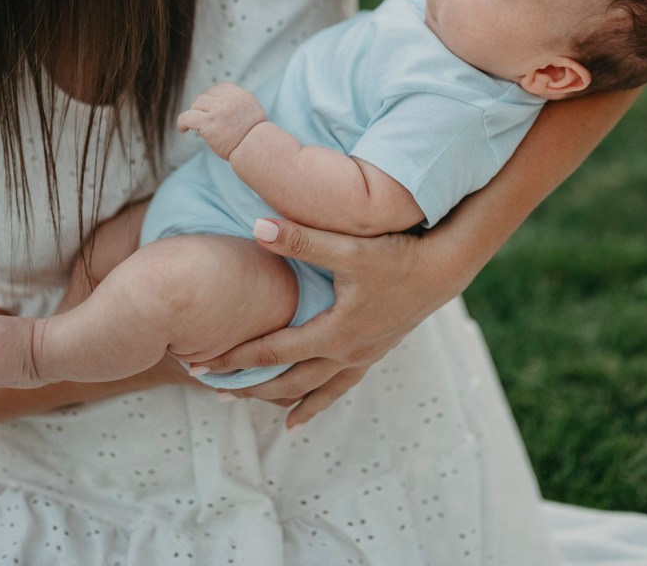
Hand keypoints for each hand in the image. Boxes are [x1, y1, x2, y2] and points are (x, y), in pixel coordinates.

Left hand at [177, 82, 266, 159]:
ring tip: (197, 126)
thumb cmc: (255, 137)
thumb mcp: (252, 112)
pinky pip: (187, 117)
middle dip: (203, 107)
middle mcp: (229, 98)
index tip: (210, 110)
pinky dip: (182, 123)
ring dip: (195, 114)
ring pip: (196, 104)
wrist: (257, 149)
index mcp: (240, 95)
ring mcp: (218, 109)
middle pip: (206, 95)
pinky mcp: (208, 121)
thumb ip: (238, 104)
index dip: (212, 99)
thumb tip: (220, 104)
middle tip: (204, 121)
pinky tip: (183, 129)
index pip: (219, 89)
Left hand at [196, 217, 461, 428]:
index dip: (236, 358)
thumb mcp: (349, 247)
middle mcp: (345, 354)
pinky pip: (338, 388)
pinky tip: (298, 418)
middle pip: (287, 380)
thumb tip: (257, 228)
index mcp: (335, 333)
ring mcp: (361, 357)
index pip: (273, 351)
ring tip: (245, 406)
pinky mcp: (373, 352)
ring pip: (311, 390)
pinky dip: (314, 403)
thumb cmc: (398, 255)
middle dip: (246, 385)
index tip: (201, 364)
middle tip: (208, 388)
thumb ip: (302, 239)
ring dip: (276, 398)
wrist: (444, 269)